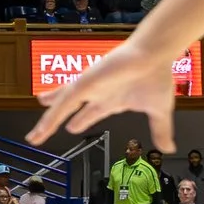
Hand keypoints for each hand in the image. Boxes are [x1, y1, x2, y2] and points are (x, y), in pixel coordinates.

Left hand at [29, 38, 181, 153]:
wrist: (155, 55)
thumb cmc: (156, 76)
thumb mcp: (159, 111)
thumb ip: (161, 130)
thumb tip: (169, 148)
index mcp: (110, 101)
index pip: (88, 114)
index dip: (78, 122)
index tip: (70, 128)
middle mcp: (96, 95)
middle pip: (68, 111)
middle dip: (53, 122)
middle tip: (39, 134)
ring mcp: (88, 89)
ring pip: (61, 108)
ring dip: (47, 123)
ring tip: (33, 137)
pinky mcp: (84, 83)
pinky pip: (64, 101)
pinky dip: (53, 113)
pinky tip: (43, 125)